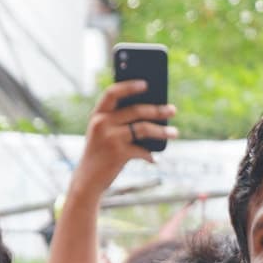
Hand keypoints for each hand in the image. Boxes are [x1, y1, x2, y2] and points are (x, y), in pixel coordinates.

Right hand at [68, 76, 174, 203]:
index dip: (129, 86)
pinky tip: (153, 159)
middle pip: (136, 110)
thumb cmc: (100, 153)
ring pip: (143, 128)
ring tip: (174, 133)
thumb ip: (118, 122)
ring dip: (162, 131)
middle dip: (157, 110)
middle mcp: (102, 123)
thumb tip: (152, 112)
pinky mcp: (118, 153)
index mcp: (98, 115)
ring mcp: (110, 138)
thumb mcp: (103, 134)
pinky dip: (149, 155)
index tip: (146, 83)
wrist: (87, 179)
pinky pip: (142, 150)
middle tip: (172, 110)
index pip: (112, 93)